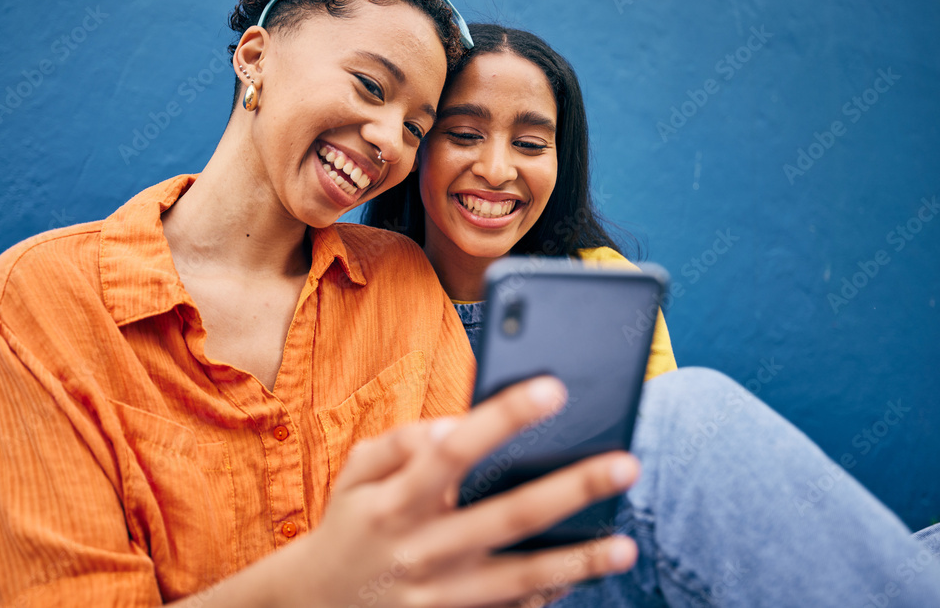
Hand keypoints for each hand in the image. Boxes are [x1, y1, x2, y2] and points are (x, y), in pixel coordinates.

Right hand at [280, 375, 640, 607]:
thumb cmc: (350, 525)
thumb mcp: (355, 474)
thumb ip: (400, 442)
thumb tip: (452, 425)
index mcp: (396, 501)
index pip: (454, 449)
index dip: (504, 417)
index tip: (554, 388)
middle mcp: (422, 549)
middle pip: (507, 515)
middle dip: (570, 489)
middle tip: (626, 464)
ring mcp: (441, 595)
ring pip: (521, 577)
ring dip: (578, 561)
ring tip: (625, 544)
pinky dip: (552, 595)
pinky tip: (587, 574)